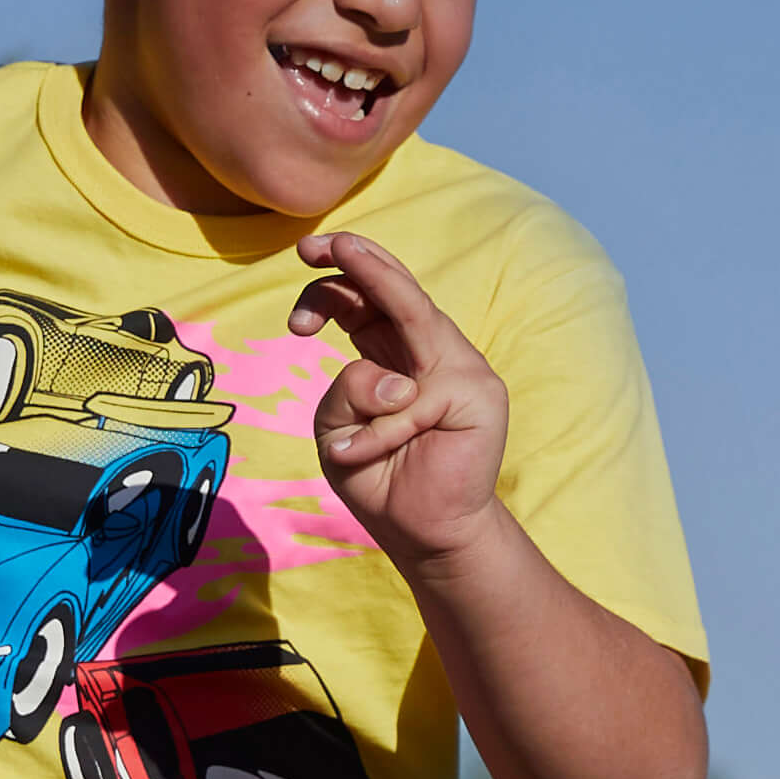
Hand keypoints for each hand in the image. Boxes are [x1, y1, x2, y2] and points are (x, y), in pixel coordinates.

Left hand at [291, 232, 511, 568]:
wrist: (427, 535)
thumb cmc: (381, 481)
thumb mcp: (336, 432)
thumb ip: (343, 394)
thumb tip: (390, 380)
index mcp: (394, 354)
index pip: (366, 301)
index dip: (335, 278)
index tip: (301, 265)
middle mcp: (429, 351)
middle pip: (394, 288)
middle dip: (354, 258)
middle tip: (312, 243)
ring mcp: (460, 367)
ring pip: (411, 317)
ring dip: (374, 280)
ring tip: (338, 259)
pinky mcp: (479, 395)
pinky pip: (413, 398)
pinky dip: (379, 429)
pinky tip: (358, 454)